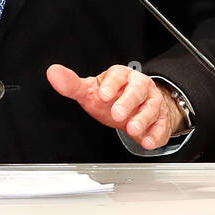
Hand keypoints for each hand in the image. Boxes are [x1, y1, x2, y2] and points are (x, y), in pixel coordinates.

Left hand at [46, 63, 185, 148]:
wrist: (136, 107)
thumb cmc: (112, 97)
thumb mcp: (90, 91)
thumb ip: (72, 84)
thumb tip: (53, 73)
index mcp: (121, 76)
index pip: (117, 75)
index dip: (111, 84)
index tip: (103, 94)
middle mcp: (139, 87)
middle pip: (137, 91)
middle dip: (128, 102)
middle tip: (117, 114)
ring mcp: (151, 102)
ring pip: (151, 108)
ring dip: (142, 119)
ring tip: (132, 129)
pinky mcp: (160, 119)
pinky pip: (161, 126)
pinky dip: (155, 135)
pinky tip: (147, 142)